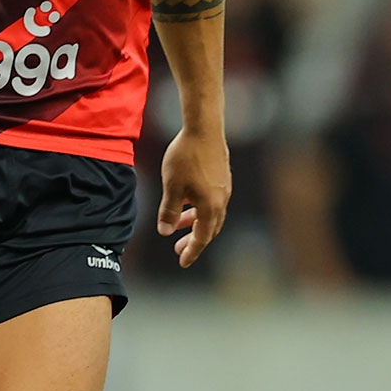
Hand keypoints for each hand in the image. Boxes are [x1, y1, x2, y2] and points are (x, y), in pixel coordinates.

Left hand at [157, 128, 230, 266]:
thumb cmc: (186, 157)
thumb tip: (165, 232)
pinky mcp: (222, 177)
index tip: (182, 262)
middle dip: (194, 241)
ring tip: (179, 224)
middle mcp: (221, 200)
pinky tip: (187, 200)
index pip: (202, 238)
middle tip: (178, 248)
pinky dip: (200, 208)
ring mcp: (224, 188)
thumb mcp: (172, 187)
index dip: (191, 252)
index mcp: (210, 207)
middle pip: (209, 229)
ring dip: (195, 222)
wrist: (204, 128)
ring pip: (211, 214)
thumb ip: (169, 212)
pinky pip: (212, 201)